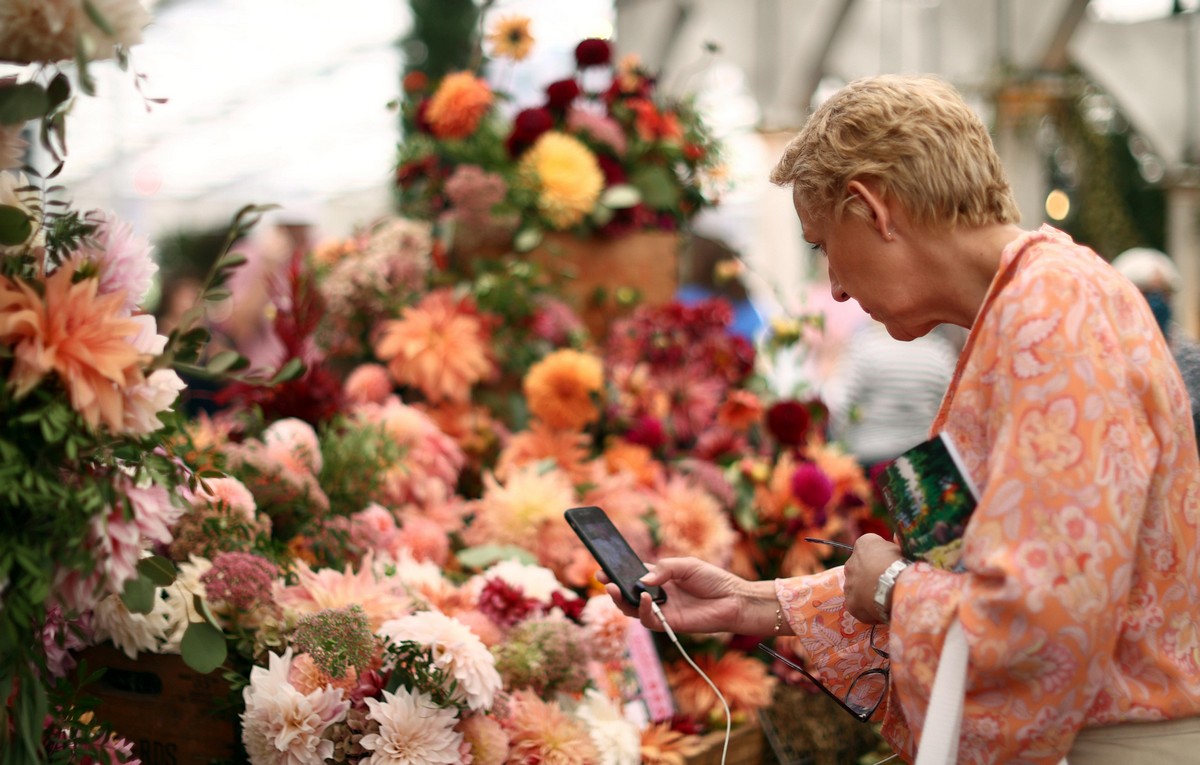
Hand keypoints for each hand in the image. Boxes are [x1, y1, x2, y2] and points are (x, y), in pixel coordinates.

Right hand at [600, 557, 785, 635]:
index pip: (633, 575)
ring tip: (612, 587)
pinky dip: (643, 609)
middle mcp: (658, 595)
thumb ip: (663, 569)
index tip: (603, 566)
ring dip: (620, 599)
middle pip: (628, 593)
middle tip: (602, 578)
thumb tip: (640, 580)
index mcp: (660, 579)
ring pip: (632, 609)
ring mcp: (662, 611)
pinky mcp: (669, 624)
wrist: (734, 599)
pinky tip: (645, 597)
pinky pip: (648, 620)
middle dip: (612, 586)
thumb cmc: (713, 580)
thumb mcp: (686, 565)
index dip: (618, 571)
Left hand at [843, 533, 903, 622]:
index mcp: (864, 543)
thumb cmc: (902, 563)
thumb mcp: (901, 548)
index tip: (891, 564)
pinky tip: (881, 610)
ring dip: (867, 591)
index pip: (870, 548)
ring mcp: (848, 584)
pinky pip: (858, 606)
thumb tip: (896, 537)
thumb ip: (894, 544)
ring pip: (857, 587)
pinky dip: (867, 609)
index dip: (882, 557)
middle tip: (888, 582)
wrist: (895, 585)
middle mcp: (850, 562)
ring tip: (885, 597)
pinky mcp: (851, 604)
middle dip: (871, 574)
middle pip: (860, 568)